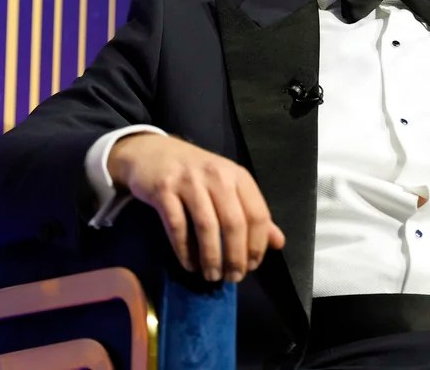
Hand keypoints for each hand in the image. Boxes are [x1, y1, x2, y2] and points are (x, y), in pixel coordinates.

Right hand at [108, 133, 285, 282]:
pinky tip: (190, 265)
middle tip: (233, 278)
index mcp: (238, 176)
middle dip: (235, 257)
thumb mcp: (228, 186)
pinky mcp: (164, 190)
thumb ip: (252, 213)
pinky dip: (185, 250)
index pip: (257, 214)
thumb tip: (278, 243)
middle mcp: (217, 176)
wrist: (151, 152)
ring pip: (206, 226)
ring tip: (211, 276)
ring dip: (211, 257)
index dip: (257, 245)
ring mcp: (189, 182)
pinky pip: (177, 226)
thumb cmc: (196, 174)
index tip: (252, 266)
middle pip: (234, 223)